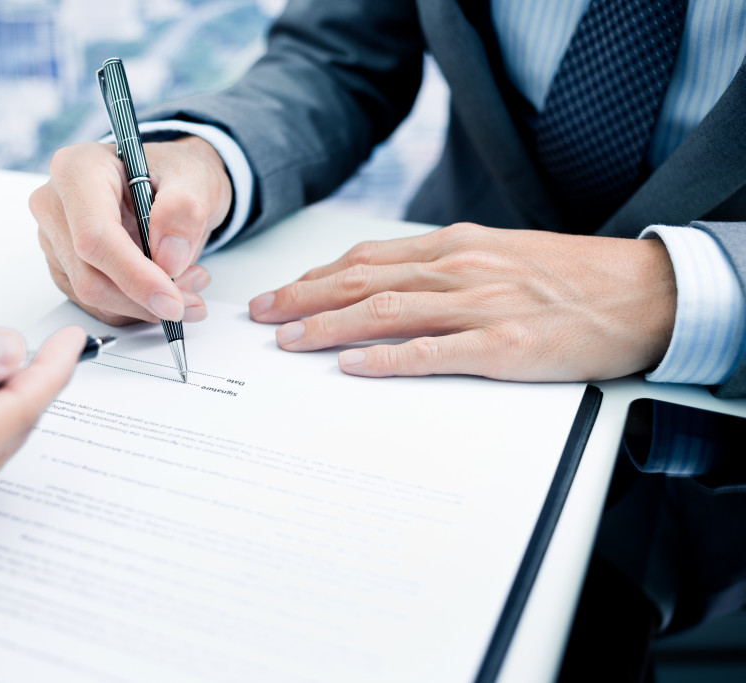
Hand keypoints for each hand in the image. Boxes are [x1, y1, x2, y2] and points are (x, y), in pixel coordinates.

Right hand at [30, 136, 232, 325]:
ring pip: (95, 298)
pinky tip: (165, 287)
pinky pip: (100, 306)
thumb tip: (170, 258)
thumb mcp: (195, 178)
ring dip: (147, 305)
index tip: (172, 300)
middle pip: (90, 277)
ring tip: (187, 282)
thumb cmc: (176, 175)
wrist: (171, 186)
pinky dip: (138, 308)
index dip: (134, 275)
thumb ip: (185, 210)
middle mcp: (55, 205)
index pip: (94, 236)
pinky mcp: (66, 269)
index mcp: (78, 170)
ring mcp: (56, 241)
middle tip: (193, 296)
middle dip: (146, 298)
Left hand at [248, 223, 676, 381]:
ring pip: (385, 312)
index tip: (280, 293)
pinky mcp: (502, 344)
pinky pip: (432, 352)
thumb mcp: (495, 255)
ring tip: (288, 341)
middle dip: (303, 299)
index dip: (315, 277)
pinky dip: (387, 359)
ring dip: (329, 326)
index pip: (366, 260)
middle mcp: (457, 269)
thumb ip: (441, 268)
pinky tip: (352, 366)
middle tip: (262, 316)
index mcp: (453, 247)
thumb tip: (385, 285)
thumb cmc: (564, 277)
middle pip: (361, 282)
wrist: (636, 291)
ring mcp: (479, 306)